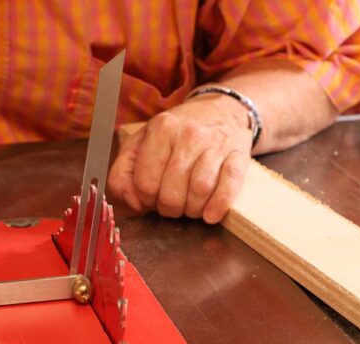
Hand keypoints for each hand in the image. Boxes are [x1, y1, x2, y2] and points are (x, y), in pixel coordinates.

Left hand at [108, 95, 252, 222]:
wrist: (219, 111)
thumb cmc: (175, 135)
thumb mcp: (139, 144)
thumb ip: (122, 173)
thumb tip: (133, 202)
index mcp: (161, 129)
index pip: (145, 183)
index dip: (145, 199)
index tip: (151, 196)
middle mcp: (189, 134)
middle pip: (172, 193)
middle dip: (168, 208)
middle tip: (171, 204)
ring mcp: (215, 145)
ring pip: (199, 191)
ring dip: (192, 210)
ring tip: (189, 206)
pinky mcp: (238, 156)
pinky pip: (229, 186)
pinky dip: (218, 205)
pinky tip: (210, 215)